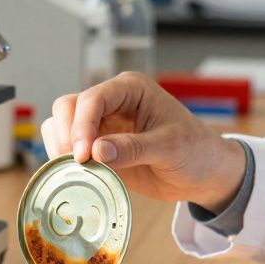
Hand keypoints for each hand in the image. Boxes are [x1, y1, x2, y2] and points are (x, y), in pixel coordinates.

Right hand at [40, 72, 246, 210]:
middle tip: (77, 164)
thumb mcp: (169, 148)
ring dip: (61, 147)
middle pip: (68, 107)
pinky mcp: (97, 145)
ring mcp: (101, 123)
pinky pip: (67, 146)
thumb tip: (96, 152)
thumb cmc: (195, 150)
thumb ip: (133, 148)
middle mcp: (111, 101)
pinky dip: (64, 159)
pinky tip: (78, 174)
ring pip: (61, 125)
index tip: (83, 155)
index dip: (82, 126)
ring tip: (77, 170)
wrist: (203, 173)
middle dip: (67, 135)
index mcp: (131, 89)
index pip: (93, 99)